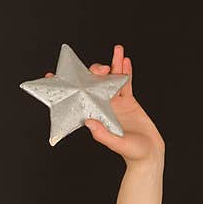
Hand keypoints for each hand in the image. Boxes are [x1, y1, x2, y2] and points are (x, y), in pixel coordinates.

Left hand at [45, 44, 164, 167]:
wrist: (149, 154)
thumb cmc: (132, 153)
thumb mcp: (117, 144)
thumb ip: (103, 134)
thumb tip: (88, 122)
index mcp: (94, 116)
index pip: (76, 99)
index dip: (66, 87)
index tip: (53, 74)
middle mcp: (102, 107)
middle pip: (95, 84)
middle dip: (96, 72)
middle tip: (101, 68)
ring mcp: (116, 103)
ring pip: (112, 79)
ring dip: (114, 64)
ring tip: (117, 49)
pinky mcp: (129, 101)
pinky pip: (126, 83)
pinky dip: (126, 71)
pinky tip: (125, 60)